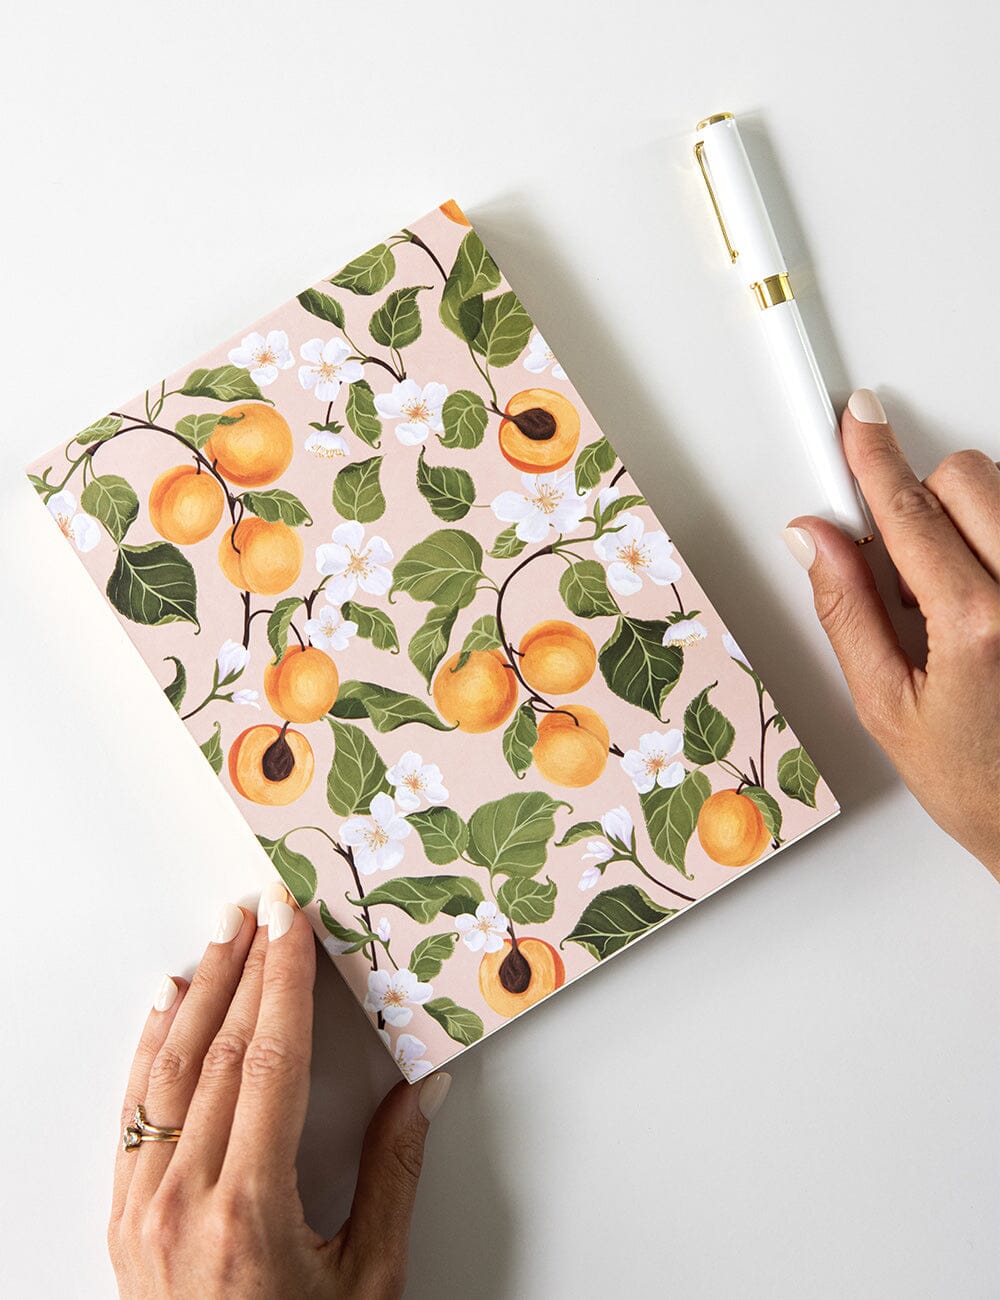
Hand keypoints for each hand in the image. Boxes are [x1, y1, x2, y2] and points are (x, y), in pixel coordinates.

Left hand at [109, 888, 451, 1298]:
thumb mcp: (367, 1280)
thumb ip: (394, 1176)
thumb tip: (425, 1087)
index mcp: (249, 1210)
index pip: (268, 1061)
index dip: (283, 982)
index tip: (292, 923)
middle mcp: (182, 1201)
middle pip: (217, 1052)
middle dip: (245, 969)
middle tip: (263, 907)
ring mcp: (142, 1211)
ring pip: (167, 1072)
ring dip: (197, 993)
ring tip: (219, 936)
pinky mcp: (124, 1222)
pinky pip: (132, 1115)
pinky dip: (148, 1050)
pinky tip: (163, 1008)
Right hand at [784, 388, 999, 879]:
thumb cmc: (981, 784)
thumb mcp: (885, 706)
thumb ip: (845, 609)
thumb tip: (815, 539)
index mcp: (978, 626)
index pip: (908, 511)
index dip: (871, 457)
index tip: (859, 420)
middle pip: (969, 479)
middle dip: (924, 499)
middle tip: (905, 563)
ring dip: (970, 525)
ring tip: (958, 600)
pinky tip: (990, 598)